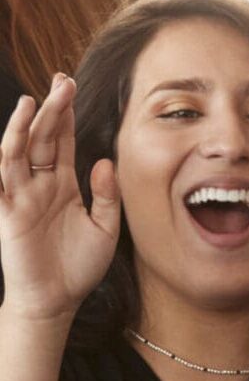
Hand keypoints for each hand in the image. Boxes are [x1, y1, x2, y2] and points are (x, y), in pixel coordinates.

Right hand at [0, 78, 121, 321]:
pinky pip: (3, 178)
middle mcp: (39, 184)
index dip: (64, 114)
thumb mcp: (105, 228)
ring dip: (25, 125)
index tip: (69, 85)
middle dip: (51, 109)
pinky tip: (15, 136)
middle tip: (61, 81)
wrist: (56, 300)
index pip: (61, 140)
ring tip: (35, 100)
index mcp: (62, 184)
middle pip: (42, 138)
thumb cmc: (78, 266)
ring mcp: (21, 195)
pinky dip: (8, 155)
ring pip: (19, 151)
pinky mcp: (8, 211)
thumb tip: (106, 162)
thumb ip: (107, 195)